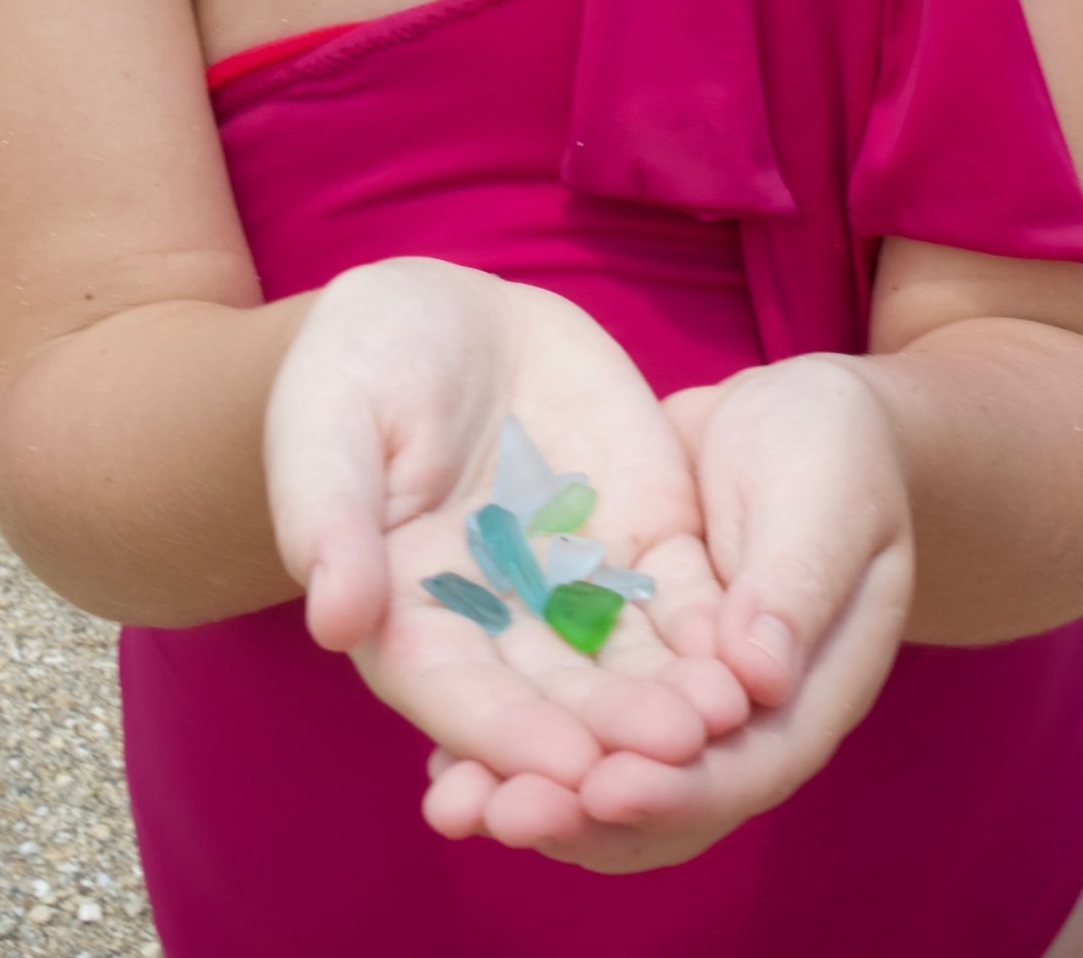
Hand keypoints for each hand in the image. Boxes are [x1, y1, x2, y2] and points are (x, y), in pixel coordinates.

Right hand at [264, 257, 751, 801]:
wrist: (438, 314)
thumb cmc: (354, 370)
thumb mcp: (326, 428)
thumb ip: (330, 519)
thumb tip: (334, 618)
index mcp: (407, 618)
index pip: (457, 694)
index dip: (510, 735)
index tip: (566, 769)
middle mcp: (498, 624)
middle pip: (556, 696)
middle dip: (615, 732)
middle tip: (675, 756)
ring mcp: (573, 583)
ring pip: (628, 659)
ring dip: (676, 696)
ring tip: (728, 717)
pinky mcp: (639, 536)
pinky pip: (680, 592)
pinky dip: (715, 628)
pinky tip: (756, 655)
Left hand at [420, 353, 916, 870]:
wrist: (795, 421)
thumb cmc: (835, 453)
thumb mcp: (826, 499)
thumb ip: (797, 581)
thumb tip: (758, 676)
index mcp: (807, 697)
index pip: (746, 768)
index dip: (677, 788)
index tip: (604, 787)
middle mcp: (738, 723)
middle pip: (662, 797)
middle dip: (580, 812)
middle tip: (500, 813)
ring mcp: (674, 697)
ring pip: (604, 770)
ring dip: (534, 789)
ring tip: (454, 802)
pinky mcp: (622, 657)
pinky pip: (567, 712)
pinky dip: (515, 736)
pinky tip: (441, 754)